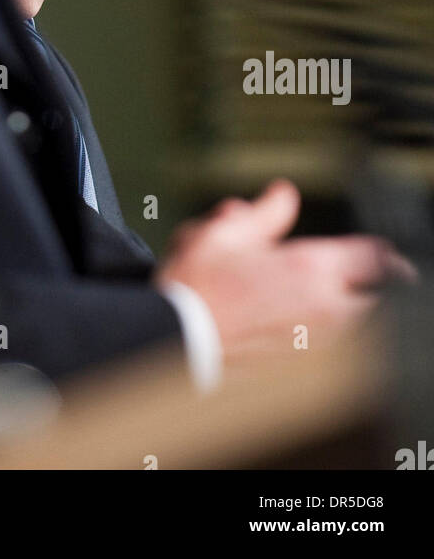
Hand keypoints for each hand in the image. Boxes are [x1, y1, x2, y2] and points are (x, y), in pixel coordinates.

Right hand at [155, 178, 416, 363]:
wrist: (180, 342)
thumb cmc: (197, 287)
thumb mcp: (225, 232)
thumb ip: (265, 212)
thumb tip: (284, 193)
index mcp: (310, 269)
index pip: (376, 256)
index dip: (378, 250)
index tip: (372, 249)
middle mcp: (324, 308)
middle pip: (375, 295)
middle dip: (364, 281)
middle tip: (345, 270)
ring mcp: (317, 342)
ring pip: (355, 322)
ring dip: (345, 305)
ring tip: (312, 292)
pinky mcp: (304, 365)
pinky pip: (332, 344)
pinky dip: (326, 330)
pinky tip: (291, 316)